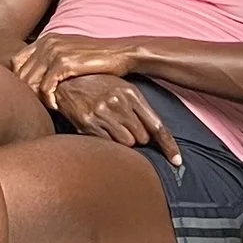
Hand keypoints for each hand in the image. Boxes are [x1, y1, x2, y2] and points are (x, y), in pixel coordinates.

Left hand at [10, 33, 144, 110]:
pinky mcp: (64, 63)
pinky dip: (48, 100)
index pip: (16, 61)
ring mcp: (54, 51)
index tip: (31, 94)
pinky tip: (56, 106)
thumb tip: (33, 78)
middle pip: (20, 73)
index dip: (19, 80)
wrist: (121, 53)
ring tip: (48, 106)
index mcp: (45, 39)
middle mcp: (46, 42)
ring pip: (30, 82)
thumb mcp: (70, 55)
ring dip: (37, 98)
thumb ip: (51, 61)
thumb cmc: (97, 59)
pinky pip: (45, 87)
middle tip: (38, 105)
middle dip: (27, 92)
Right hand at [47, 70, 181, 161]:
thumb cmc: (98, 86)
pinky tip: (100, 128)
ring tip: (111, 127)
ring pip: (126, 143)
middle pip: (142, 138)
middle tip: (125, 127)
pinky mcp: (88, 123)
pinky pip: (107, 143)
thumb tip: (154, 132)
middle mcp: (119, 103)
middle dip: (138, 138)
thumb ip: (139, 108)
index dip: (169, 146)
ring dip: (122, 141)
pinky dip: (107, 141)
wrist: (65, 81)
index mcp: (132, 94)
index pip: (157, 126)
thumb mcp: (122, 88)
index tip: (177, 161)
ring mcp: (103, 113)